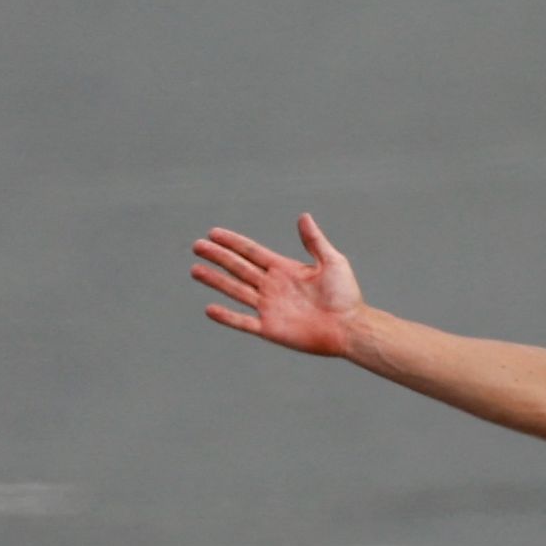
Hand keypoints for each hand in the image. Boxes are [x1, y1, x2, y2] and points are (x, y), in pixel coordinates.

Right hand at [192, 215, 363, 356]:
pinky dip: (227, 316)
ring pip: (235, 290)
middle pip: (238, 268)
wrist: (350, 327)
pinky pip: (243, 321)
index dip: (233, 243)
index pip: (252, 252)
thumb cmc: (345, 296)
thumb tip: (304, 217)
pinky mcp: (270, 328)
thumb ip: (314, 241)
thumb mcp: (332, 262)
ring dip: (215, 281)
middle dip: (218, 257)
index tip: (214, 233)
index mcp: (284, 269)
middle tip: (197, 246)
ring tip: (195, 270)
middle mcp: (272, 287)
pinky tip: (210, 308)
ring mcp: (269, 307)